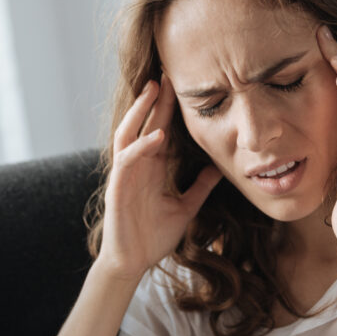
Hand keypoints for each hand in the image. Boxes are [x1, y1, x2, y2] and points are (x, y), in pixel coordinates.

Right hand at [98, 74, 221, 279]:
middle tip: (168, 72)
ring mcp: (125, 176)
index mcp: (151, 168)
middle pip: (144, 124)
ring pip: (128, 134)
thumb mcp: (185, 207)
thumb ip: (199, 187)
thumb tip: (219, 169)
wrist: (132, 263)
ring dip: (139, 112)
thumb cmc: (153, 236)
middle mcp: (137, 166)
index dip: (169, 108)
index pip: (160, 129)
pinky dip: (141, 147)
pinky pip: (127, 161)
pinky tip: (156, 137)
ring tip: (153, 91)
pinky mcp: (117, 189)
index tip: (184, 84)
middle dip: (155, 99)